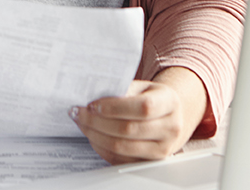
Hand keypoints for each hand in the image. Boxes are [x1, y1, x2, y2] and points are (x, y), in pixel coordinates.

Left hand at [70, 78, 197, 164]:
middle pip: (128, 129)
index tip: (93, 104)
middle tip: (79, 112)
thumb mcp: (142, 87)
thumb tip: (92, 94)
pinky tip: (92, 135)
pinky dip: (101, 147)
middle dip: (97, 121)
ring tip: (82, 123)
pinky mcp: (148, 162)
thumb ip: (123, 89)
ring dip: (95, 135)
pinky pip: (119, 158)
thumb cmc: (152, 98)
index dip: (114, 107)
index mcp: (169, 102)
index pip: (143, 107)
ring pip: (121, 146)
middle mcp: (170, 128)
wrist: (170, 117)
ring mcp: (162, 148)